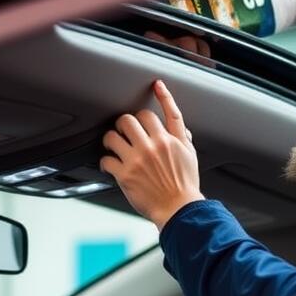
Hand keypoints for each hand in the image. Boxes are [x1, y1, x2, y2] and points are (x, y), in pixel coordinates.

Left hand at [100, 80, 203, 229]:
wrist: (178, 210)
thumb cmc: (185, 187)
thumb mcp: (190, 158)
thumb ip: (183, 139)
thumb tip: (180, 128)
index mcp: (171, 140)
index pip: (166, 111)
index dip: (162, 95)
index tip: (156, 85)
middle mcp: (154, 146)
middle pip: (131, 118)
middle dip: (125, 123)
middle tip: (124, 130)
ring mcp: (137, 159)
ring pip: (113, 135)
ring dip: (110, 138)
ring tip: (112, 144)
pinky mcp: (125, 174)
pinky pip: (106, 159)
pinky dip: (105, 161)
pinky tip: (109, 165)